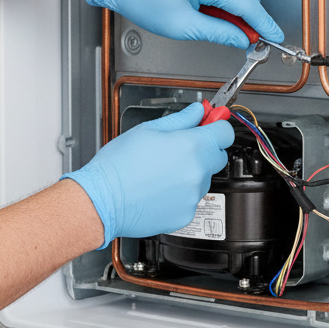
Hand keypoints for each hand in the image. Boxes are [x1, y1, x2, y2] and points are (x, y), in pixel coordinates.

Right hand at [62, 103, 233, 248]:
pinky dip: (180, 194)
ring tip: (161, 172)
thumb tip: (197, 112)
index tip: (210, 125)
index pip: (225, 132)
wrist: (103, 201)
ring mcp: (193, 196)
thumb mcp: (147, 130)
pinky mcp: (186, 215)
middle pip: (217, 156)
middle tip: (179, 148)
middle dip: (204, 150)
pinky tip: (159, 189)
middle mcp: (198, 172)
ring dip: (190, 173)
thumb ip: (180, 120)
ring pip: (203, 179)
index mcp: (191, 146)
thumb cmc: (118, 166)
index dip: (216, 126)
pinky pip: (191, 199)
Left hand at [85, 0, 283, 48]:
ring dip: (240, 3)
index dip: (263, 23)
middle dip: (251, 13)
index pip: (248, 3)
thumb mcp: (182, 25)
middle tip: (241, 35)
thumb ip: (218, 32)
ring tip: (218, 20)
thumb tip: (241, 39)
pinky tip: (214, 6)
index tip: (273, 36)